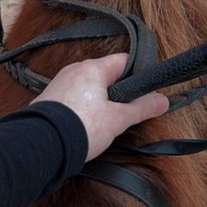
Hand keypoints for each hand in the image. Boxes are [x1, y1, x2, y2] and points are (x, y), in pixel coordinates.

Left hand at [32, 53, 168, 162]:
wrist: (42, 145)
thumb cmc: (82, 127)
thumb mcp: (118, 119)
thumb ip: (141, 108)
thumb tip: (163, 100)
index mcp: (93, 68)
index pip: (123, 61)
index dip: (138, 73)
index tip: (147, 89)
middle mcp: (74, 70)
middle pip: (105, 74)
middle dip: (119, 91)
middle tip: (129, 110)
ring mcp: (60, 84)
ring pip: (89, 87)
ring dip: (100, 100)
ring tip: (108, 122)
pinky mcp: (49, 100)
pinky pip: (73, 97)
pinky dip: (83, 107)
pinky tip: (87, 125)